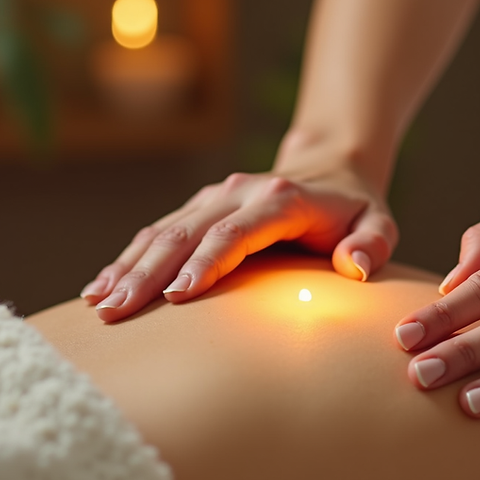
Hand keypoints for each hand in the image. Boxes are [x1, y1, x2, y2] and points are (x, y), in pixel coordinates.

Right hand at [80, 164, 397, 321]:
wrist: (331, 168)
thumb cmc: (355, 209)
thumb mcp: (379, 223)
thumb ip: (372, 244)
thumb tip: (352, 265)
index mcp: (280, 200)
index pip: (235, 232)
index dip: (206, 262)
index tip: (177, 297)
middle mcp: (239, 192)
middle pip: (186, 232)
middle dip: (149, 272)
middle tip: (117, 311)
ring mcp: (214, 197)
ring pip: (163, 231)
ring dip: (129, 267)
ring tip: (100, 304)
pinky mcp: (200, 207)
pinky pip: (158, 232)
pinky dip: (128, 259)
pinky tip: (101, 287)